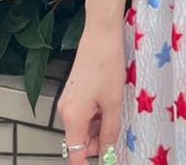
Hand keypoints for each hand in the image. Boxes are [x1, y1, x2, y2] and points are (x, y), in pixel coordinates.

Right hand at [57, 21, 125, 162]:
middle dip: (98, 142)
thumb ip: (110, 130)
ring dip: (100, 126)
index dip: (89, 162)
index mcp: (72, 118)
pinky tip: (111, 101)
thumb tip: (108, 153)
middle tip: (119, 132)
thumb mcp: (113, 102)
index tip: (106, 161)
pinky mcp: (74, 90)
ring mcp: (68, 100)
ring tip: (118, 111)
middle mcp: (65, 111)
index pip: (75, 154)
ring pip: (84, 125)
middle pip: (79, 140)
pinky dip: (97, 113)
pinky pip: (84, 112)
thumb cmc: (107, 66)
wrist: (100, 34)